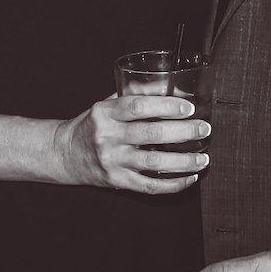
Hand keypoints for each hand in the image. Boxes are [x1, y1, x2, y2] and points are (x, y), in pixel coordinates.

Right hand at [52, 93, 209, 193]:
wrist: (67, 153)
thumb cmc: (95, 124)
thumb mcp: (109, 103)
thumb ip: (136, 94)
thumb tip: (172, 85)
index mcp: (106, 112)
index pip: (138, 106)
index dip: (165, 105)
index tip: (188, 106)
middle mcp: (108, 136)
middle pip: (150, 133)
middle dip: (182, 131)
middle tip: (203, 129)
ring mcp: (112, 161)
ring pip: (153, 162)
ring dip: (183, 161)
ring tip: (203, 158)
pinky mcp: (117, 182)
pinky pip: (149, 185)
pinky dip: (172, 184)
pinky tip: (189, 178)